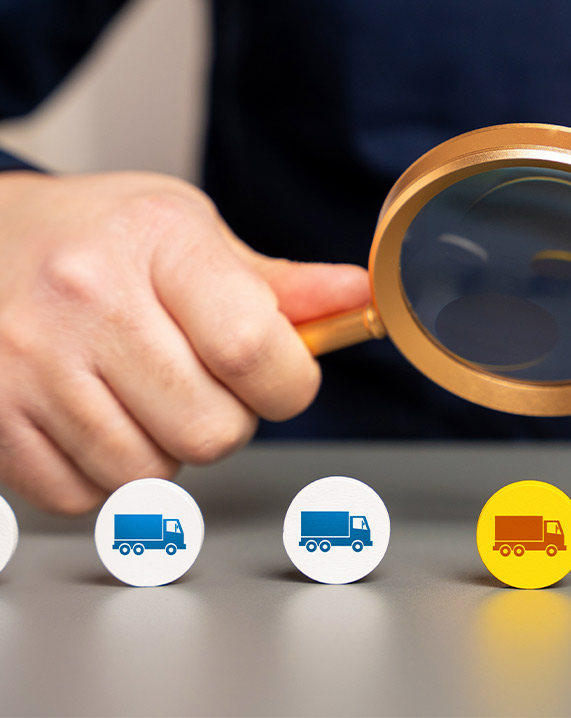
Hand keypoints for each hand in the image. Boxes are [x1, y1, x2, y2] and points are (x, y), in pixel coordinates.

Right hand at [0, 171, 368, 512]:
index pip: (251, 347)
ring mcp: (31, 363)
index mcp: (156, 241)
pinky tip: (95, 421)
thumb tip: (359, 298)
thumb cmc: (91, 236)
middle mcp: (87, 300)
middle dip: (228, 423)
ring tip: (142, 398)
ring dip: (165, 453)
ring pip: (149, 476)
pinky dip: (105, 477)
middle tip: (203, 387)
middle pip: (210, 430)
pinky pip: (83, 498)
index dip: (287, 386)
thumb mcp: (187, 231)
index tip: (283, 382)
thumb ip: (276, 284)